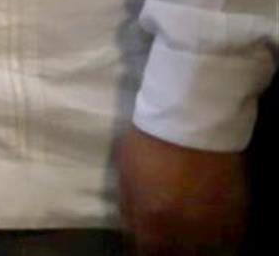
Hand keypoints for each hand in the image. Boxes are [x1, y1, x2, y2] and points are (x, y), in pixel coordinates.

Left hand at [118, 126, 245, 254]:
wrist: (193, 119)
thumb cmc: (150, 142)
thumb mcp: (126, 173)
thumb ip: (130, 207)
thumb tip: (132, 230)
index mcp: (153, 219)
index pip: (148, 252)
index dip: (145, 250)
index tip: (146, 246)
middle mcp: (185, 229)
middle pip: (178, 255)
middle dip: (170, 252)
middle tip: (167, 243)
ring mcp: (214, 222)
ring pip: (207, 252)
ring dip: (196, 248)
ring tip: (190, 242)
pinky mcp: (237, 212)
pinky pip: (230, 238)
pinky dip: (221, 240)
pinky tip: (214, 234)